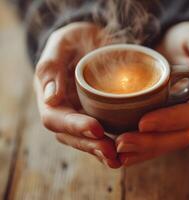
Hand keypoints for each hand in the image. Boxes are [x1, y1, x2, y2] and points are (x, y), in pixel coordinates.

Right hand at [34, 22, 120, 167]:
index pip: (56, 118)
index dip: (75, 126)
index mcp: (50, 96)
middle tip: (111, 151)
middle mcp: (63, 111)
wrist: (90, 42)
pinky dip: (110, 146)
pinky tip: (123, 153)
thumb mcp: (62, 43)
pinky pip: (99, 136)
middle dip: (91, 145)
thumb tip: (50, 99)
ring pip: (85, 141)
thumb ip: (52, 67)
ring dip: (100, 152)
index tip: (97, 127)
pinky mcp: (95, 116)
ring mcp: (79, 116)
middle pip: (71, 136)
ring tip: (117, 159)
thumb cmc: (75, 40)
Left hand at [116, 22, 188, 165]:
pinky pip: (155, 140)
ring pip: (165, 143)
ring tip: (117, 151)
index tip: (144, 122)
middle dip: (151, 143)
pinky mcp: (165, 123)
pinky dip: (139, 149)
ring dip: (142, 150)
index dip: (170, 120)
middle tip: (122, 142)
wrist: (174, 48)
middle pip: (178, 136)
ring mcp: (180, 122)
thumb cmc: (186, 42)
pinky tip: (121, 153)